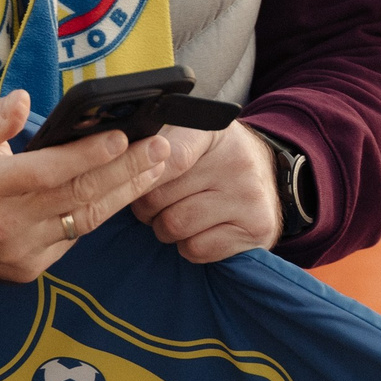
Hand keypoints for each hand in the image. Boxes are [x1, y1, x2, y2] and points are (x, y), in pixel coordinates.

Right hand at [0, 93, 177, 283]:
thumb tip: (24, 101)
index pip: (49, 172)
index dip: (89, 156)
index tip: (123, 137)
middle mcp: (7, 224)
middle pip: (79, 196)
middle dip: (126, 171)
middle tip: (161, 149)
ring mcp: (21, 251)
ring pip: (85, 220)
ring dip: (125, 193)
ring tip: (157, 167)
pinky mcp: (29, 269)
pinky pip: (73, 238)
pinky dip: (99, 214)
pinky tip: (124, 192)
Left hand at [129, 123, 281, 263]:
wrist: (269, 175)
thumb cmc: (213, 157)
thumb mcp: (190, 136)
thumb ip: (154, 141)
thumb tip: (111, 157)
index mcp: (213, 132)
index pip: (169, 156)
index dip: (140, 175)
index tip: (128, 181)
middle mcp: (236, 162)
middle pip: (159, 197)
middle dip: (146, 205)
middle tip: (154, 201)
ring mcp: (249, 197)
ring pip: (174, 226)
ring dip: (164, 227)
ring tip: (175, 214)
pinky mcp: (257, 229)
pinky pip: (196, 249)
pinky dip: (188, 245)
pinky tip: (198, 229)